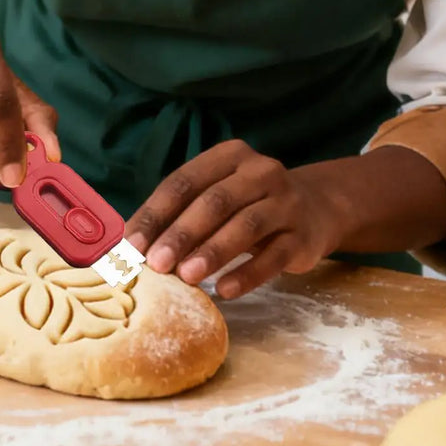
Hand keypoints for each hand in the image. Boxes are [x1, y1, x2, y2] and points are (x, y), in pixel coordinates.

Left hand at [124, 140, 347, 298]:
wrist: (317, 209)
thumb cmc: (248, 204)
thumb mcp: (217, 196)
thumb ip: (180, 213)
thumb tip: (129, 244)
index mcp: (228, 155)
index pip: (184, 181)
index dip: (155, 212)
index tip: (131, 243)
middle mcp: (260, 171)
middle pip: (214, 202)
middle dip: (181, 233)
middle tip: (155, 263)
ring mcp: (286, 202)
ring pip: (245, 226)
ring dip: (212, 252)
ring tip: (185, 277)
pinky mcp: (304, 236)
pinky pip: (273, 257)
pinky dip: (246, 274)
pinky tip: (223, 290)